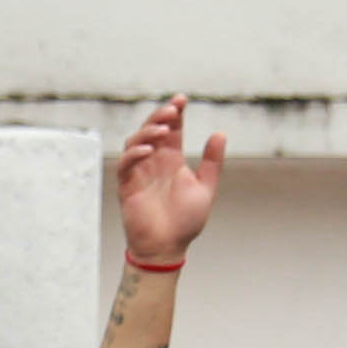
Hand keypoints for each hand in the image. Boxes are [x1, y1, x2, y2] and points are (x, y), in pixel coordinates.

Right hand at [113, 95, 227, 269]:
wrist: (168, 247)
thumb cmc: (185, 221)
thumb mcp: (205, 187)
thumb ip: (212, 162)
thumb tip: (220, 133)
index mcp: (172, 160)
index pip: (172, 130)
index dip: (175, 112)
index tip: (182, 100)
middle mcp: (154, 162)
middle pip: (152, 130)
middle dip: (160, 116)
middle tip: (173, 110)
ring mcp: (139, 172)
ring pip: (136, 142)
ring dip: (148, 132)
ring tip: (163, 129)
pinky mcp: (128, 186)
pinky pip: (126, 164)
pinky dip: (135, 154)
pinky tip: (149, 150)